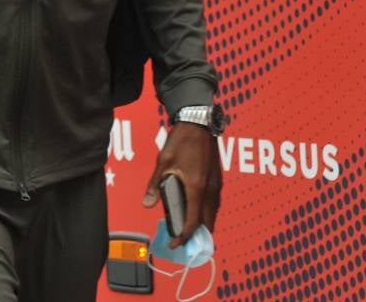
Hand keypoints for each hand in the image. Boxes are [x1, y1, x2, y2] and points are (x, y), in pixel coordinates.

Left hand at [142, 121, 222, 248]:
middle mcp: (210, 188)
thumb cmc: (181, 139)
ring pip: (213, 212)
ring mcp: (216, 183)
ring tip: (191, 230)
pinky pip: (215, 202)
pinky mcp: (217, 178)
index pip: (193, 221)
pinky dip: (208, 212)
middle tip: (184, 242)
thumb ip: (156, 185)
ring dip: (204, 224)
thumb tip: (147, 204)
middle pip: (208, 221)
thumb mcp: (163, 162)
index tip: (175, 244)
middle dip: (197, 235)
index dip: (184, 236)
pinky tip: (199, 211)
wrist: (198, 121)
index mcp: (197, 187)